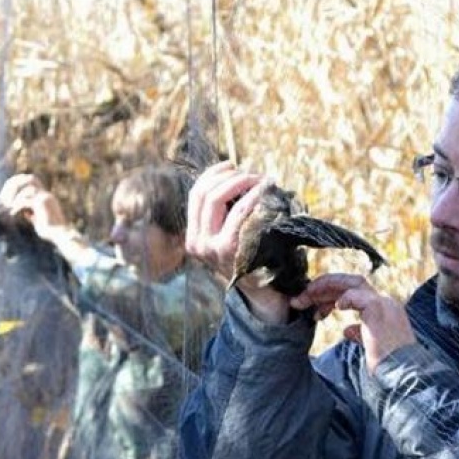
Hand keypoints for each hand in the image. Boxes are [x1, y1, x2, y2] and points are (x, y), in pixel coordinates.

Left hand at [0, 174, 68, 237]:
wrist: (61, 235)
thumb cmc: (50, 231)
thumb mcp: (38, 220)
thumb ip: (31, 213)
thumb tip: (23, 212)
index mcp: (45, 196)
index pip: (31, 180)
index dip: (18, 182)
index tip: (7, 192)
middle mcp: (46, 194)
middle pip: (30, 178)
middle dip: (16, 184)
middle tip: (6, 196)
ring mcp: (45, 198)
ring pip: (27, 189)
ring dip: (14, 196)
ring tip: (8, 205)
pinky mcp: (42, 205)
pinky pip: (26, 201)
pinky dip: (17, 206)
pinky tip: (13, 213)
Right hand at [185, 161, 288, 321]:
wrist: (263, 294)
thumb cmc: (252, 258)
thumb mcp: (230, 238)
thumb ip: (226, 215)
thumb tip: (236, 176)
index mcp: (193, 237)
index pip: (195, 195)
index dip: (213, 174)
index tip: (232, 165)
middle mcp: (196, 243)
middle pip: (204, 193)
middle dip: (229, 176)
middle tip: (252, 173)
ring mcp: (210, 247)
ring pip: (216, 198)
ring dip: (241, 182)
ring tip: (261, 180)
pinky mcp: (228, 249)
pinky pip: (237, 212)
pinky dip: (252, 196)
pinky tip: (266, 191)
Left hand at [292, 274, 414, 371]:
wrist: (404, 376)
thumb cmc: (388, 366)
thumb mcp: (371, 347)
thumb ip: (360, 334)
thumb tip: (347, 330)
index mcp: (382, 310)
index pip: (353, 291)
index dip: (330, 295)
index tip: (312, 306)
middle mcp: (384, 303)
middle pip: (350, 283)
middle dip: (324, 287)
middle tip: (302, 298)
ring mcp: (384, 304)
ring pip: (352, 283)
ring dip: (326, 288)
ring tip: (307, 298)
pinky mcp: (379, 310)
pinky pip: (358, 295)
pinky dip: (344, 298)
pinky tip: (334, 308)